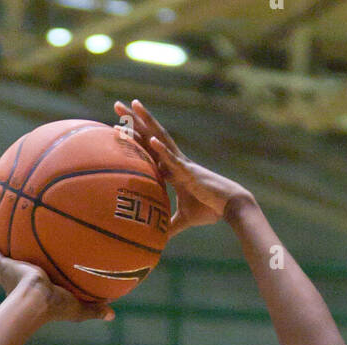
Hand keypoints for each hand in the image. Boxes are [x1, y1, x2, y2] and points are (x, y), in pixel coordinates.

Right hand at [0, 231, 113, 321]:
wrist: (37, 301)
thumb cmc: (55, 307)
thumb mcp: (77, 308)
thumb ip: (94, 309)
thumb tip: (113, 315)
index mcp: (31, 290)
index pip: (30, 286)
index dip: (29, 282)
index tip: (26, 277)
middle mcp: (17, 281)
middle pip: (5, 272)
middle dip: (1, 266)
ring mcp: (10, 272)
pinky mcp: (6, 265)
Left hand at [114, 99, 250, 234]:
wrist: (230, 207)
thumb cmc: (210, 209)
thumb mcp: (185, 219)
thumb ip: (171, 225)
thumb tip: (159, 238)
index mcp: (172, 169)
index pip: (149, 149)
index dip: (134, 137)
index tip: (117, 126)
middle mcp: (175, 161)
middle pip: (151, 135)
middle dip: (134, 119)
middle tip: (117, 104)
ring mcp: (182, 164)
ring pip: (161, 138)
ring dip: (147, 122)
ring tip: (133, 105)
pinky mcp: (190, 173)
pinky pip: (174, 160)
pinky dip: (162, 150)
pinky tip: (152, 139)